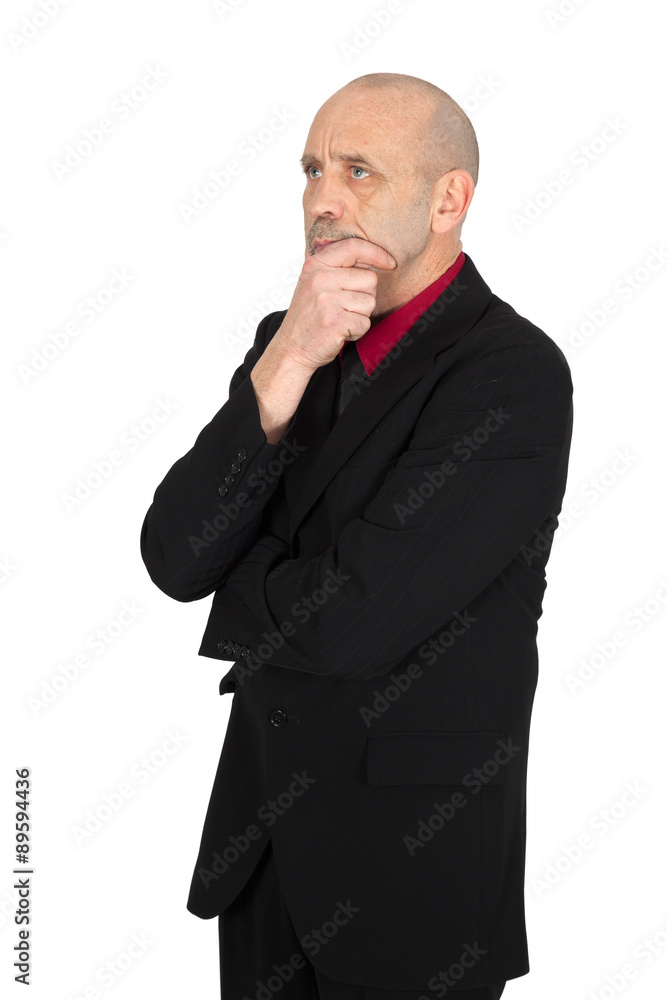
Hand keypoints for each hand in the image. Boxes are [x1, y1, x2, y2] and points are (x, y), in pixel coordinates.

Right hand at [274, 237, 396, 370]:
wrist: (291, 348)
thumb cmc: (309, 317)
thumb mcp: (314, 283)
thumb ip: (337, 268)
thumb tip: (373, 257)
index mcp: (316, 265)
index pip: (353, 247)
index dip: (377, 253)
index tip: (389, 262)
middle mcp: (320, 279)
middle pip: (370, 279)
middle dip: (365, 296)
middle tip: (344, 308)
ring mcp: (326, 300)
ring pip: (370, 302)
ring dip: (360, 315)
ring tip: (340, 320)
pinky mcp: (335, 322)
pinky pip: (365, 323)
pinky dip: (357, 332)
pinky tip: (340, 332)